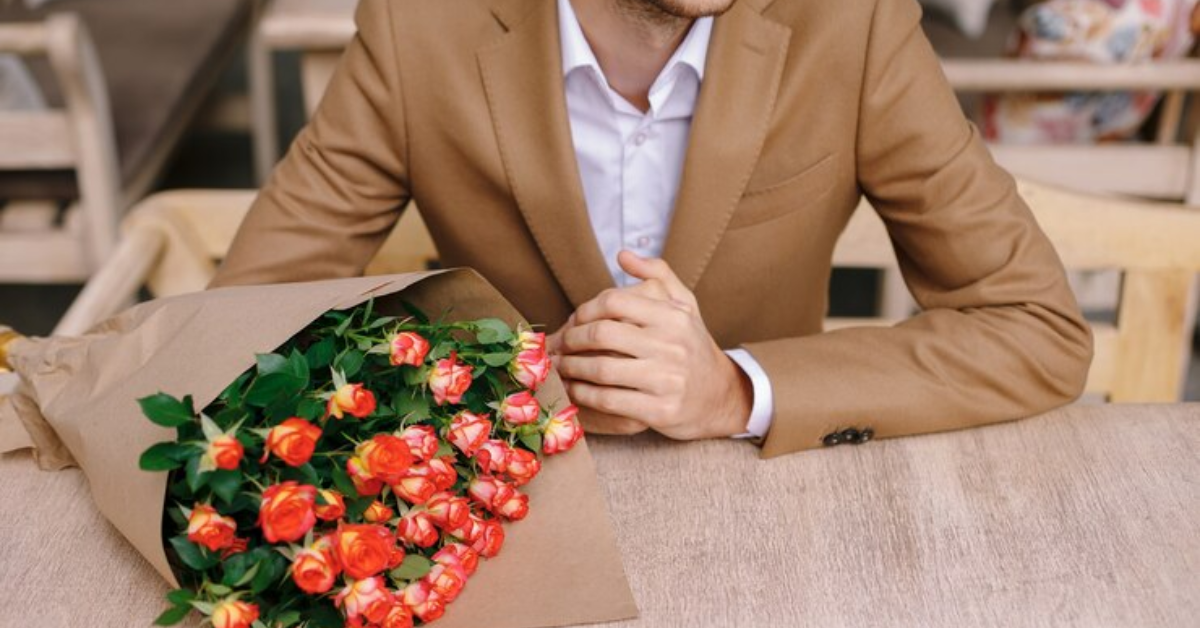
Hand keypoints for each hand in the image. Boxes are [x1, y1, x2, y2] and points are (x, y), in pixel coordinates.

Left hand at [547, 251, 752, 439]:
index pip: (614, 301)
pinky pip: (609, 400)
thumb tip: (623, 255)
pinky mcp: (660, 410)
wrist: (721, 395)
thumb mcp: (685, 305)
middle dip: (571, 339)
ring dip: (571, 368)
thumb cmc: (693, 346)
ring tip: (559, 366)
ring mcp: (666, 380)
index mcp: (673, 316)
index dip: (585, 310)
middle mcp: (671, 345)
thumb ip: (657, 274)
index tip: (573, 320)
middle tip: (559, 345)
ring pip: (601, 369)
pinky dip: (584, 395)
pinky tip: (575, 390)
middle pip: (601, 334)